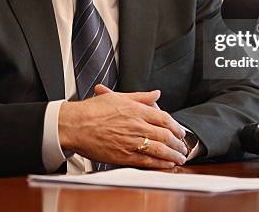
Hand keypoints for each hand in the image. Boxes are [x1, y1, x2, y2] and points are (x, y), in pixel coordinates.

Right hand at [58, 87, 187, 168]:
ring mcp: (130, 141)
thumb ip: (141, 96)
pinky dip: (160, 163)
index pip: (164, 118)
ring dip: (173, 154)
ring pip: (160, 149)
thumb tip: (156, 93)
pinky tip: (166, 164)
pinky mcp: (123, 155)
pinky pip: (147, 161)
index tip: (180, 131)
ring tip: (179, 157)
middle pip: (165, 135)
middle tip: (183, 147)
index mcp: (136, 110)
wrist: (75, 125)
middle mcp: (136, 125)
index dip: (176, 126)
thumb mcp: (119, 96)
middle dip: (178, 143)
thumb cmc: (92, 111)